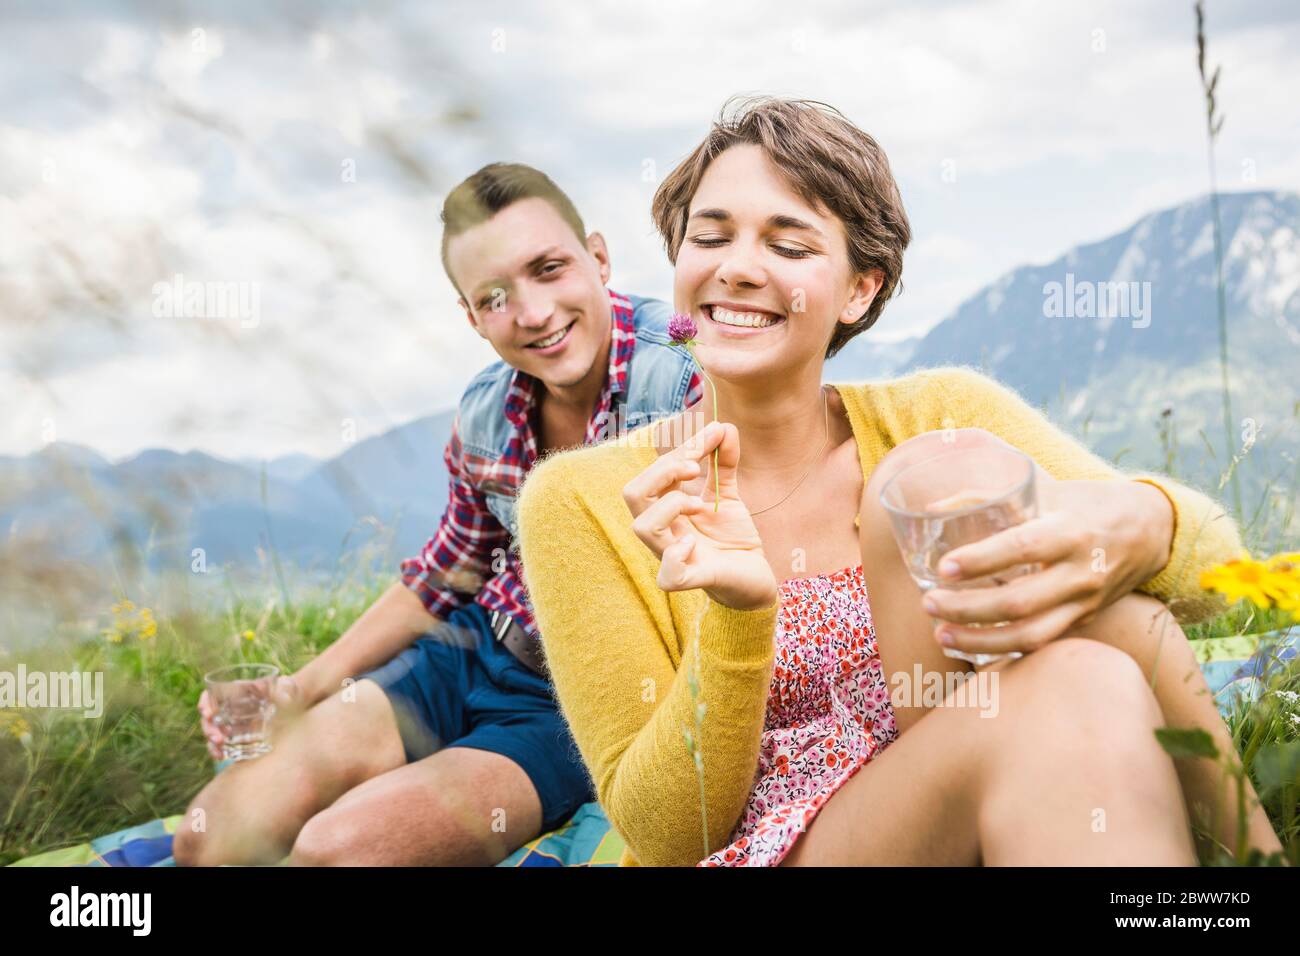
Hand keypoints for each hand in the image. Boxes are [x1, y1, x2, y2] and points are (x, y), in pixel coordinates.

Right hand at [198, 674, 305, 760]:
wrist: (292, 704)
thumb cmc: (285, 691)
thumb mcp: (282, 687)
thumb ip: (276, 687)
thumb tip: (264, 685)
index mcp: (234, 692)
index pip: (210, 695)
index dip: (205, 704)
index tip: (209, 714)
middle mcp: (228, 707)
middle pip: (210, 717)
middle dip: (209, 729)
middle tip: (219, 739)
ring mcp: (231, 722)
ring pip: (213, 732)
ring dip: (212, 742)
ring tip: (220, 751)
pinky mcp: (236, 735)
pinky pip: (221, 743)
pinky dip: (218, 750)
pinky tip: (222, 757)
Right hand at [623, 420, 777, 611]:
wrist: (755, 579)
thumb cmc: (732, 539)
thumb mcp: (728, 495)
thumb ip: (723, 462)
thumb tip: (724, 426)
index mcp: (666, 509)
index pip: (653, 474)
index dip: (679, 449)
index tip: (711, 434)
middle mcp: (664, 531)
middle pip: (633, 494)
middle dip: (663, 471)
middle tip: (696, 470)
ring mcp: (674, 557)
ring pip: (642, 528)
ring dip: (670, 506)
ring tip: (699, 506)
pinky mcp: (694, 580)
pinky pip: (668, 577)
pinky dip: (676, 557)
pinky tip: (694, 543)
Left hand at [920, 476, 1173, 655]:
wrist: (1150, 529)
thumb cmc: (1084, 504)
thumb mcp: (1047, 490)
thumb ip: (993, 497)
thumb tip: (933, 508)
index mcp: (1071, 530)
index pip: (1022, 548)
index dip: (981, 560)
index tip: (943, 567)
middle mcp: (1081, 572)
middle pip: (1020, 602)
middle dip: (968, 609)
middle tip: (929, 604)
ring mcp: (1085, 603)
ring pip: (1030, 635)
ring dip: (980, 641)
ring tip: (940, 635)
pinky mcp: (1083, 621)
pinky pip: (1041, 644)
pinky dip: (1003, 650)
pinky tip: (969, 648)